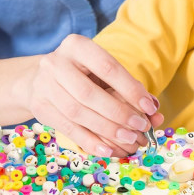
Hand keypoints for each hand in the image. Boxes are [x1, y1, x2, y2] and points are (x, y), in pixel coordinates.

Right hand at [27, 34, 163, 156]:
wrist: (40, 77)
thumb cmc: (82, 73)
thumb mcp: (102, 71)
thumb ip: (127, 87)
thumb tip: (153, 110)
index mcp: (76, 46)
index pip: (107, 67)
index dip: (130, 89)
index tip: (149, 107)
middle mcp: (56, 63)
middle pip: (89, 93)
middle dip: (118, 113)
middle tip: (140, 127)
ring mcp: (43, 85)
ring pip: (77, 113)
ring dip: (106, 130)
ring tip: (128, 139)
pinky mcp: (39, 107)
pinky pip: (67, 128)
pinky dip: (90, 141)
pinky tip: (108, 149)